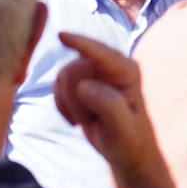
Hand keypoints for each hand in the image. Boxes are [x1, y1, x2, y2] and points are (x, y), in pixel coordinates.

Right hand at [52, 31, 170, 187]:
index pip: (101, 54)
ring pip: (63, 77)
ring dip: (68, 103)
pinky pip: (56, 85)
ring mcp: (93, 73)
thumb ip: (109, 106)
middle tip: (87, 122)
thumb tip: (84, 86)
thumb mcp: (124, 129)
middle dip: (74, 98)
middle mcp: (110, 67)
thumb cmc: (130, 141)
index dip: (81, 44)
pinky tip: (76, 119)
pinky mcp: (80, 81)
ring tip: (86, 120)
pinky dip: (61, 104)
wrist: (125, 152)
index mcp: (127, 72)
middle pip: (74, 70)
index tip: (61, 35)